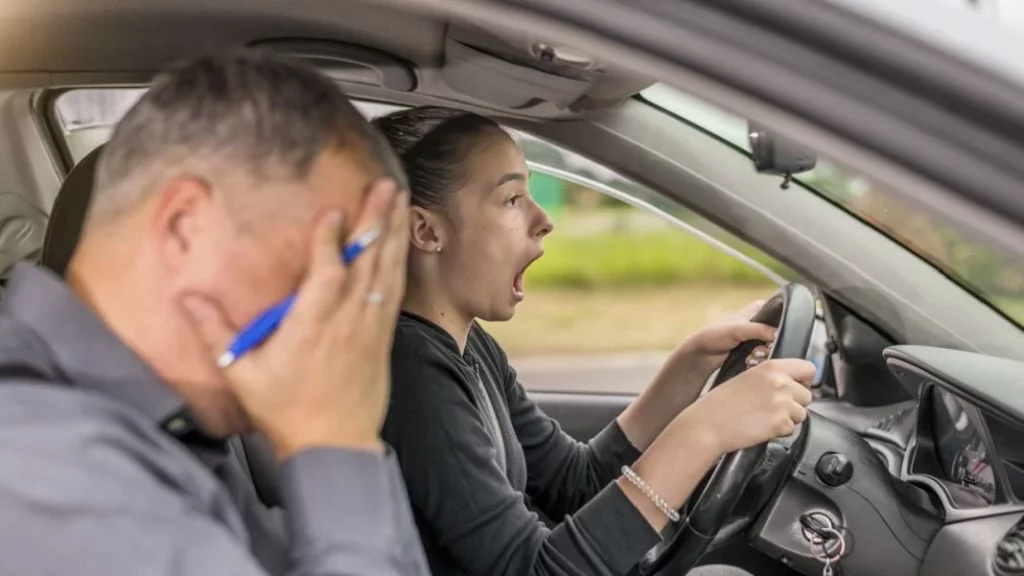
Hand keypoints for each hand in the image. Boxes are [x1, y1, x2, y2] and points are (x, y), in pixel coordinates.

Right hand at [181, 180, 408, 458]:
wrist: (335, 445)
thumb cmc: (287, 411)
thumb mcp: (243, 375)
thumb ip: (215, 334)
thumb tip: (186, 298)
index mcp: (312, 327)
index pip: (326, 275)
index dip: (330, 242)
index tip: (332, 210)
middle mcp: (347, 321)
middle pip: (366, 263)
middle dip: (375, 221)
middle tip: (383, 186)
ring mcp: (370, 327)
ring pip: (386, 271)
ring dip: (393, 233)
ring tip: (398, 198)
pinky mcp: (383, 335)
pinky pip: (395, 290)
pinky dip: (399, 260)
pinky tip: (401, 240)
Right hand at [618, 357, 814, 532]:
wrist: (708, 424)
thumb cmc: (721, 404)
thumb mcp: (747, 378)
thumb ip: (772, 377)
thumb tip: (794, 384)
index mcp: (771, 367)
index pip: (808, 368)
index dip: (804, 380)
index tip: (798, 386)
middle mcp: (779, 382)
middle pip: (807, 395)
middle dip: (794, 403)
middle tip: (772, 408)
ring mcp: (781, 403)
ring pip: (801, 413)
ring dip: (787, 418)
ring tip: (764, 417)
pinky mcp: (780, 423)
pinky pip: (791, 429)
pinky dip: (779, 431)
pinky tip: (761, 427)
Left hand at [674, 299, 775, 376]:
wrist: (702, 354)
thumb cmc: (714, 335)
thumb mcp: (737, 329)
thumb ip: (759, 329)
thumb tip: (779, 334)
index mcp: (758, 308)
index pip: (781, 314)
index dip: (781, 327)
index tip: (773, 338)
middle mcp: (760, 320)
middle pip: (779, 333)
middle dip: (771, 344)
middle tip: (759, 350)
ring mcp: (758, 336)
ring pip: (774, 345)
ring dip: (765, 353)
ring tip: (752, 356)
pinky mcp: (755, 349)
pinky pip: (766, 355)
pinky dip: (760, 359)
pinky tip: (750, 361)